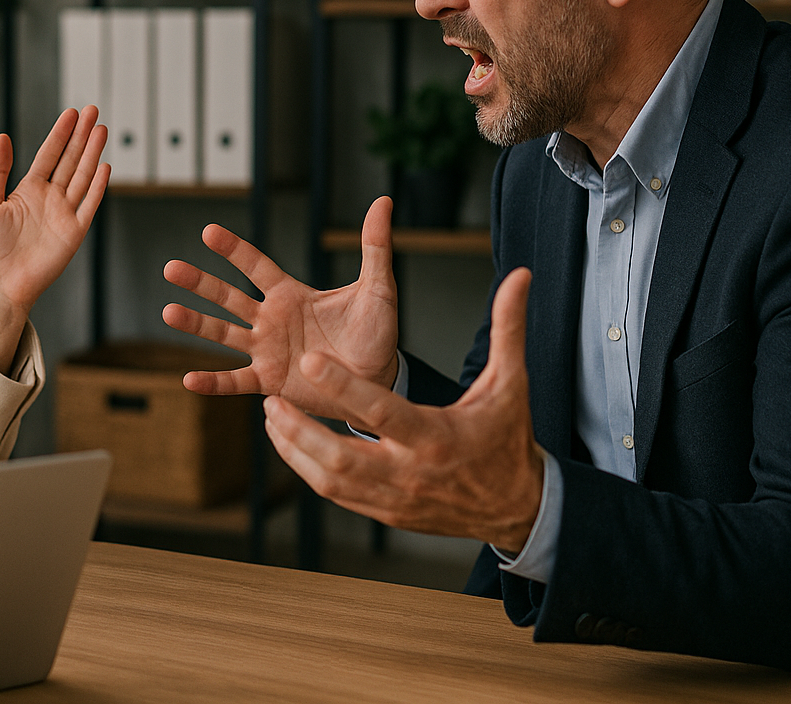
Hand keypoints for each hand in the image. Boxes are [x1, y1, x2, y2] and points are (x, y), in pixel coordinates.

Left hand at [0, 106, 108, 367]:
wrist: (0, 283)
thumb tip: (2, 137)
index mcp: (28, 190)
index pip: (49, 154)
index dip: (60, 133)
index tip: (71, 113)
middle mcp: (49, 199)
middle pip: (71, 160)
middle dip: (82, 135)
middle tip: (93, 111)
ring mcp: (64, 214)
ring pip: (83, 176)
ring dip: (93, 153)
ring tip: (101, 130)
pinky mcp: (74, 232)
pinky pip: (89, 204)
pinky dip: (98, 186)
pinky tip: (105, 166)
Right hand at [163, 196, 398, 415]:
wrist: (379, 380)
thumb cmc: (377, 333)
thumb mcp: (378, 288)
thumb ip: (375, 246)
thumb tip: (383, 201)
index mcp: (291, 294)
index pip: (255, 266)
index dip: (233, 250)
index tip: (208, 232)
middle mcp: (271, 319)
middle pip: (228, 296)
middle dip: (200, 283)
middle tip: (170, 268)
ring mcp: (266, 349)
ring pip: (223, 333)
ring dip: (195, 324)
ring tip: (168, 312)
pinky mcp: (270, 380)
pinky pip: (235, 380)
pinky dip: (212, 382)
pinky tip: (187, 379)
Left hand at [262, 267, 543, 549]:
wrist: (517, 508)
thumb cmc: (509, 439)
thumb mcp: (511, 383)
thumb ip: (507, 328)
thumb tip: (519, 277)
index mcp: (437, 437)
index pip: (382, 411)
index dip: (344, 387)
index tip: (310, 361)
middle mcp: (411, 472)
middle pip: (343, 458)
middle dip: (302, 431)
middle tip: (271, 402)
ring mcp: (395, 498)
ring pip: (331, 481)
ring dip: (294, 450)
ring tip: (272, 416)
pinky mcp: (385, 513)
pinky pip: (336, 495)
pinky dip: (307, 469)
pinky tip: (290, 442)